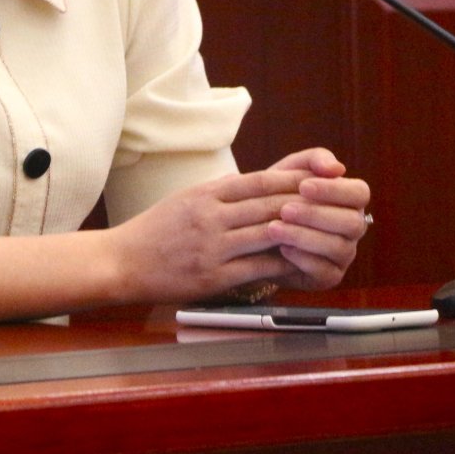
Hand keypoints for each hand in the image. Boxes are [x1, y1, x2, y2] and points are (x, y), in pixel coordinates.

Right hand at [107, 168, 308, 303]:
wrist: (122, 261)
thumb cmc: (155, 231)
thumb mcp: (185, 200)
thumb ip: (219, 194)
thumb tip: (255, 186)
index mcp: (204, 194)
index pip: (257, 180)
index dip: (291, 179)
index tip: (317, 178)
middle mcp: (210, 216)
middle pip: (267, 205)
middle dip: (303, 203)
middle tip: (332, 202)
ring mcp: (212, 246)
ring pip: (266, 234)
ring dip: (298, 233)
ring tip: (324, 232)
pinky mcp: (213, 276)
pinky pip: (256, 268)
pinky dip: (282, 265)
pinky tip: (300, 264)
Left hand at [262, 148, 371, 289]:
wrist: (253, 226)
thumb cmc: (278, 193)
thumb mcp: (291, 170)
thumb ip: (314, 160)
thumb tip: (337, 168)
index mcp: (350, 200)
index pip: (359, 193)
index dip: (335, 190)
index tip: (303, 186)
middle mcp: (353, 228)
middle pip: (351, 222)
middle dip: (316, 215)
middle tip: (284, 209)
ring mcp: (344, 254)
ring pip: (338, 247)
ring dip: (304, 236)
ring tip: (274, 228)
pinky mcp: (330, 277)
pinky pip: (325, 271)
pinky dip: (303, 259)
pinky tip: (282, 249)